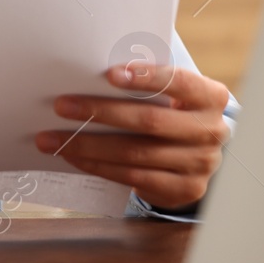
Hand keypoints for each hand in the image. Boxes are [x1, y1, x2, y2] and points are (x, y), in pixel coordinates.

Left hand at [35, 62, 230, 209]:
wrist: (193, 154)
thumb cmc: (169, 110)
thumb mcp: (167, 94)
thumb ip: (144, 83)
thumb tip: (88, 73)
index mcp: (210, 97)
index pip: (180, 82)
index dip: (147, 77)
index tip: (109, 74)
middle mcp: (211, 131)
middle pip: (149, 121)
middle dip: (100, 112)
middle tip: (61, 106)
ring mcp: (201, 164)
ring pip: (135, 153)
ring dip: (87, 145)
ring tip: (51, 138)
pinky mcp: (184, 189)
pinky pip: (133, 178)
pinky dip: (98, 166)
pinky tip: (72, 156)